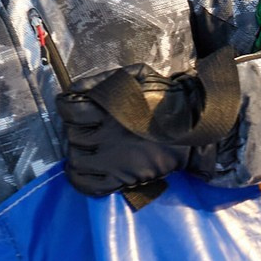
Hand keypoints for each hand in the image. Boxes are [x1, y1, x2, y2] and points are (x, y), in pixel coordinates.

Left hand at [54, 48, 244, 200]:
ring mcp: (113, 160)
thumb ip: (104, 80)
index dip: (67, 106)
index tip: (75, 107)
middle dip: (75, 129)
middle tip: (86, 127)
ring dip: (76, 153)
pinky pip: (87, 185)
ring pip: (76, 160)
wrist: (192, 127)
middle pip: (71, 135)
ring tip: (86, 147)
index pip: (68, 109)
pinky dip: (79, 178)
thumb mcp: (136, 76)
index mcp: (109, 108)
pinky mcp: (122, 179)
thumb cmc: (164, 98)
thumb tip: (75, 90)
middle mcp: (107, 135)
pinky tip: (85, 168)